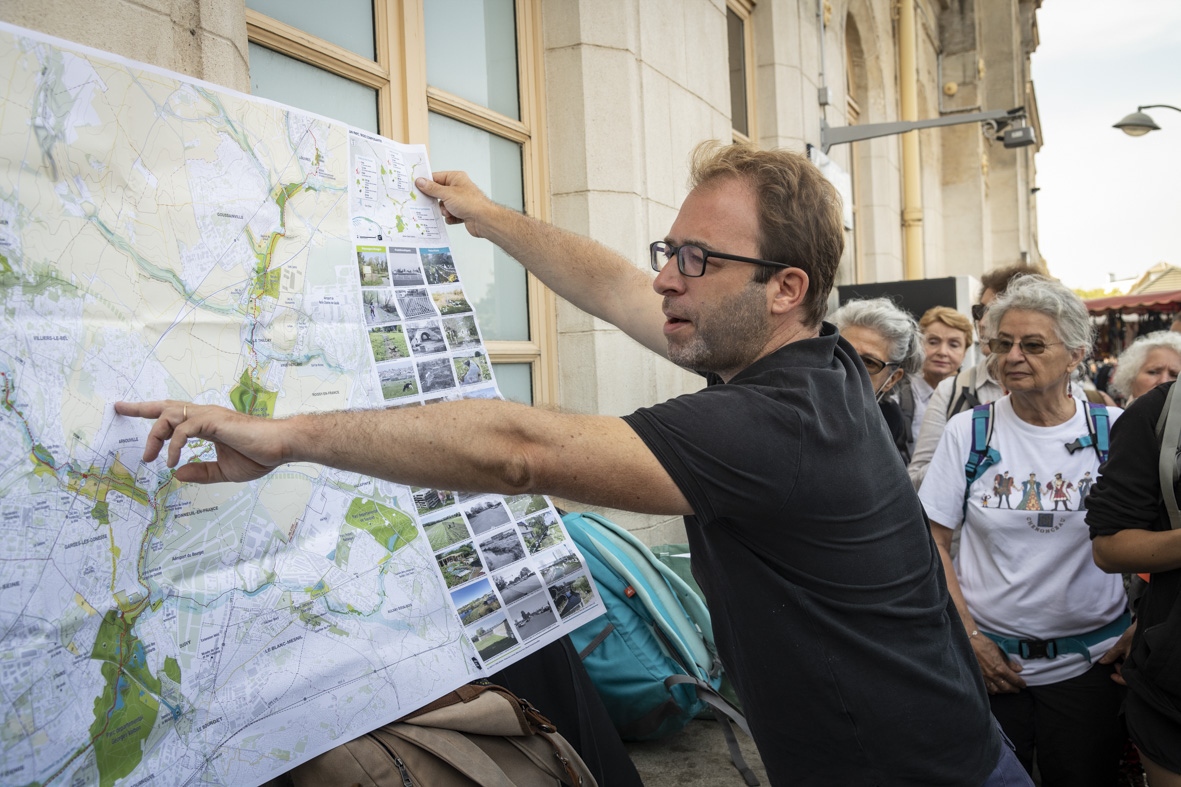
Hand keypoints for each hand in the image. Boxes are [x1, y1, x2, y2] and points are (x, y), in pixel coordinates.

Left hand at [113, 400, 288, 483]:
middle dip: (140, 407)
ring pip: (169, 416)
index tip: (129, 411)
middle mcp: (204, 415)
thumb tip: (177, 474)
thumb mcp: (225, 470)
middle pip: (164, 407)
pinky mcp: (214, 421)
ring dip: (155, 436)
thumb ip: (201, 471)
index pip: (173, 414)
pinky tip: (172, 462)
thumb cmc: (261, 455)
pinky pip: (183, 430)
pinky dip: (173, 446)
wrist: (282, 446)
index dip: (150, 412)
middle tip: (118, 409)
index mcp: (206, 423)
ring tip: (151, 459)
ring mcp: (208, 416)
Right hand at [415, 171, 497, 235]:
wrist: (484, 220)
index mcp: (456, 178)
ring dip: (444, 210)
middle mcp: (458, 188)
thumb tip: (421, 182)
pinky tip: (455, 217)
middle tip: (432, 203)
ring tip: (449, 212)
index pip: (436, 177)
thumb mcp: (447, 194)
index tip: (417, 188)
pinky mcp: (461, 212)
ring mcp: (460, 200)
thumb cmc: (471, 203)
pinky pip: (449, 214)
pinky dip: (450, 217)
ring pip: (443, 205)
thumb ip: (432, 188)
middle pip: (438, 193)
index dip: (426, 183)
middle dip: (437, 201)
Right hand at [969, 634, 1025, 694]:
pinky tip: (995, 690)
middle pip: (1006, 687)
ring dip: (1003, 691)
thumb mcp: (1000, 651)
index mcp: (1000, 668)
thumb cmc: (984, 644)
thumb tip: (1018, 669)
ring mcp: (985, 678)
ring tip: (1007, 690)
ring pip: (997, 690)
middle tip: (1017, 690)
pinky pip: (987, 688)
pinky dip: (992, 690)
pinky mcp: (978, 677)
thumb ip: (1009, 662)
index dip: (1020, 683)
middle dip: (1013, 689)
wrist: (969, 642)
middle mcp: (993, 675)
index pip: (1014, 679)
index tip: (1023, 685)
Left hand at [1098, 620, 1136, 684]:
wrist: (1146, 623)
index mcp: (1136, 665)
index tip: (1112, 676)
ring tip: (1117, 656)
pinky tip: (1122, 652)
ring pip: (1130, 665)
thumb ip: (1112, 654)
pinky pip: (1132, 658)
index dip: (1120, 679)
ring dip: (1123, 662)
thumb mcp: (1120, 644)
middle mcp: (1140, 663)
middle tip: (1114, 664)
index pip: (1128, 679)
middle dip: (1120, 670)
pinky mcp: (1140, 652)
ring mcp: (1140, 657)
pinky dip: (1126, 657)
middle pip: (1129, 672)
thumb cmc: (1134, 635)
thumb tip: (1102, 662)